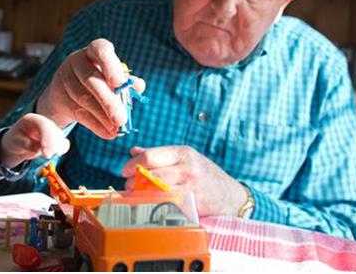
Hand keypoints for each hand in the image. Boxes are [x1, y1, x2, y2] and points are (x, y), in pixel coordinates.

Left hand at [1, 113, 70, 167]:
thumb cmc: (15, 141)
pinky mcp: (55, 138)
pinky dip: (62, 148)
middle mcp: (43, 122)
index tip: (44, 149)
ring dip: (56, 147)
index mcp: (31, 119)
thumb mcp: (16, 142)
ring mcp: (50, 129)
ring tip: (46, 155)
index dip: (46, 135)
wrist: (16, 145)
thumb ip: (28, 144)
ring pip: (59, 136)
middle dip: (52, 144)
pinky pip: (63, 142)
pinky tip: (58, 153)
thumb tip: (39, 149)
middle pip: (53, 129)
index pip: (42, 123)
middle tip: (46, 155)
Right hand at [36, 38, 145, 138]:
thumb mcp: (112, 78)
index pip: (100, 49)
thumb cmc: (98, 80)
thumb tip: (138, 86)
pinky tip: (108, 133)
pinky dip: (96, 125)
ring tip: (117, 129)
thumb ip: (125, 81)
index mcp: (93, 51)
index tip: (120, 83)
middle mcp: (76, 61)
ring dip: (103, 116)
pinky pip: (78, 112)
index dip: (110, 65)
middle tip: (122, 119)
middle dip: (108, 101)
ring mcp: (64, 78)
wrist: (66, 93)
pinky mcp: (58, 97)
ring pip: (84, 99)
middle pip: (91, 80)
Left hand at [121, 146, 247, 216]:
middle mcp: (187, 168)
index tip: (125, 170)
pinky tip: (147, 203)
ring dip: (141, 193)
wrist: (230, 196)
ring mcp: (190, 187)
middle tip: (129, 184)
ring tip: (135, 193)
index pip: (150, 156)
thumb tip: (134, 151)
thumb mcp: (185, 158)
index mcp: (183, 153)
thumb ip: (159, 154)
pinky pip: (166, 204)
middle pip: (151, 174)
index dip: (133, 164)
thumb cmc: (205, 174)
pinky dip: (153, 204)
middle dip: (134, 180)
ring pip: (156, 190)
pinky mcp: (192, 204)